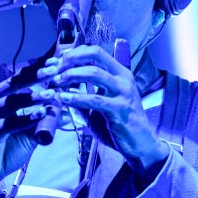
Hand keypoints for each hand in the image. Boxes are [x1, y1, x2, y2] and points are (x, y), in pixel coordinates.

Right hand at [0, 72, 55, 194]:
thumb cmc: (3, 148)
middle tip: (54, 69)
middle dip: (36, 76)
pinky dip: (28, 117)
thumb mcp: (23, 130)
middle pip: (14, 84)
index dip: (34, 70)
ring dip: (35, 97)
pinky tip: (42, 112)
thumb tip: (61, 105)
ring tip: (52, 94)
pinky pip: (12, 122)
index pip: (15, 79)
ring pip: (13, 102)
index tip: (53, 63)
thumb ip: (38, 117)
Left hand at [37, 45, 169, 180]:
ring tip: (56, 81)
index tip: (58, 62)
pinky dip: (76, 97)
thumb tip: (63, 89)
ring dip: (72, 75)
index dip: (75, 54)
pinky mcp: (119, 109)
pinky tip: (63, 99)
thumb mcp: (101, 106)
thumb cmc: (121, 125)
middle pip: (96, 54)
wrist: (141, 145)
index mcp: (120, 74)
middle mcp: (123, 78)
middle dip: (72, 58)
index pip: (96, 52)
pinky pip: (94, 99)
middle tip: (56, 67)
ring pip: (94, 73)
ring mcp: (123, 92)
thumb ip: (85, 96)